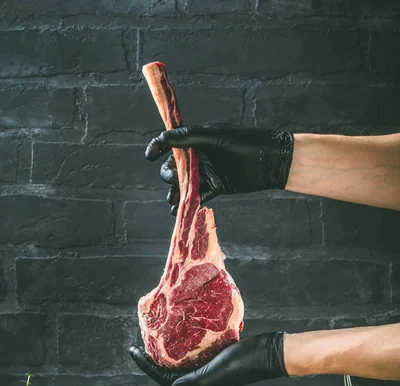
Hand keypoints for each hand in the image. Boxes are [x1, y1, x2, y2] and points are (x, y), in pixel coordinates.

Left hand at [130, 332, 287, 385]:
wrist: (270, 352)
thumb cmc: (243, 363)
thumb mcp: (215, 374)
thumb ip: (193, 382)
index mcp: (200, 384)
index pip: (165, 378)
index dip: (147, 366)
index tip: (134, 351)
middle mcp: (205, 377)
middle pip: (172, 370)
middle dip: (155, 359)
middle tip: (142, 343)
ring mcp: (213, 365)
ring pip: (185, 359)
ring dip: (170, 350)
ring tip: (158, 335)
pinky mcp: (222, 353)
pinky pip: (199, 349)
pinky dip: (188, 341)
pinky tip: (184, 328)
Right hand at [145, 124, 293, 214]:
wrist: (270, 161)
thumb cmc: (245, 142)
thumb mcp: (215, 137)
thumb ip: (190, 137)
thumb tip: (165, 137)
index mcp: (197, 140)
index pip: (171, 142)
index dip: (158, 148)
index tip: (149, 156)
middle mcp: (200, 156)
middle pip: (174, 168)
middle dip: (170, 175)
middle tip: (175, 179)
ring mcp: (207, 173)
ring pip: (183, 185)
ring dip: (175, 193)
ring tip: (174, 200)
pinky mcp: (216, 187)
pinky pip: (197, 196)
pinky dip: (188, 203)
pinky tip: (179, 210)